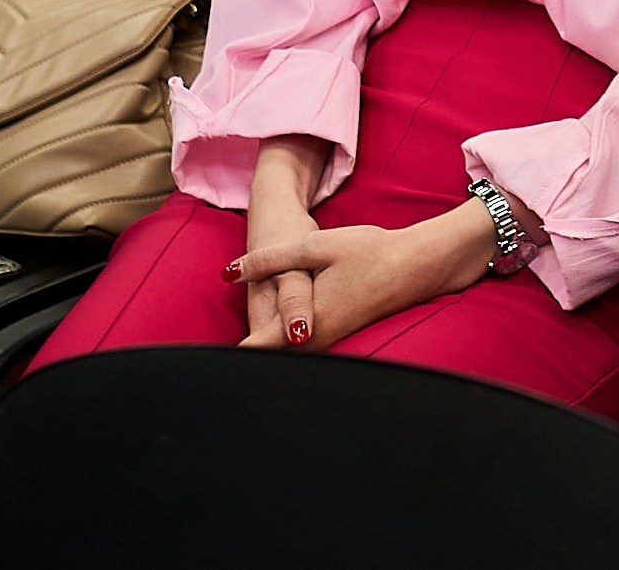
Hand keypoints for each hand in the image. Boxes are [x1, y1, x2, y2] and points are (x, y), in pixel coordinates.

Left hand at [232, 198, 496, 349]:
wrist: (420, 264)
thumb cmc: (371, 253)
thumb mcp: (315, 247)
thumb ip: (270, 261)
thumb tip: (229, 273)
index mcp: (306, 324)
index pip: (254, 349)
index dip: (225, 360)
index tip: (198, 370)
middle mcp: (315, 342)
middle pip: (266, 360)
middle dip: (239, 361)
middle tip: (206, 368)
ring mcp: (329, 342)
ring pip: (284, 356)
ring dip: (262, 353)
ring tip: (231, 358)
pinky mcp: (338, 335)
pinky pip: (300, 350)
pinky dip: (281, 347)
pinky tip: (272, 340)